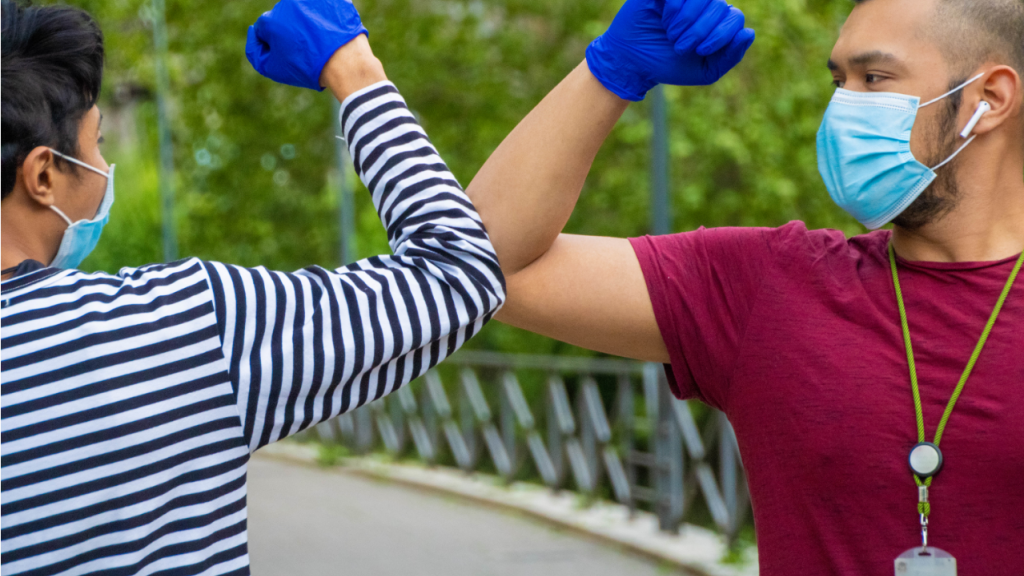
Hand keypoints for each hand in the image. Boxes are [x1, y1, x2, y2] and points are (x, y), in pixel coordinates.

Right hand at [246, 0, 368, 90]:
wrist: (345, 62)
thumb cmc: (307, 68)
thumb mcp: (273, 69)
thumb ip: (255, 51)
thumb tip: (255, 32)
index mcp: (271, 19)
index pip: (266, 29)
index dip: (276, 45)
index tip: (290, 55)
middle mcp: (287, 4)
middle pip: (285, 18)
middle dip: (291, 32)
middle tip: (308, 51)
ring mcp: (309, 0)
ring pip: (305, 12)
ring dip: (309, 24)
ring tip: (321, 42)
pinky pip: (326, 9)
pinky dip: (327, 20)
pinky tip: (332, 33)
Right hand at [585, 0, 754, 100]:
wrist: (634, 63)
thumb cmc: (669, 65)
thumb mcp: (706, 71)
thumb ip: (730, 56)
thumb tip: (748, 33)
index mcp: (718, 22)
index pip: (735, 17)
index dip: (721, 34)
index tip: (701, 50)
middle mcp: (705, 5)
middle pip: (719, 6)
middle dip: (701, 31)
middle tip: (681, 47)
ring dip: (687, 20)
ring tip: (672, 35)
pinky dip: (674, 8)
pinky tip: (664, 19)